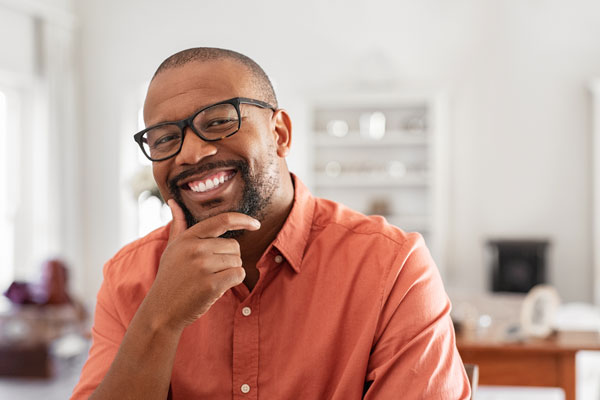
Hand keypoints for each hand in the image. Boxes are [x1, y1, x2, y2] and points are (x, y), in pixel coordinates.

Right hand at [146, 200, 260, 330]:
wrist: (162, 310)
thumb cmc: (170, 277)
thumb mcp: (171, 248)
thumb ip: (178, 224)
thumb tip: (174, 202)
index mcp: (188, 238)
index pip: (222, 220)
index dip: (243, 220)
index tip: (256, 224)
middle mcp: (195, 249)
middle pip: (234, 245)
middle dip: (230, 258)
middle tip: (211, 270)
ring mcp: (203, 267)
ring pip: (238, 261)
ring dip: (231, 271)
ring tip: (211, 279)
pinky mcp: (211, 284)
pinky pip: (239, 275)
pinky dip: (233, 281)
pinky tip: (217, 287)